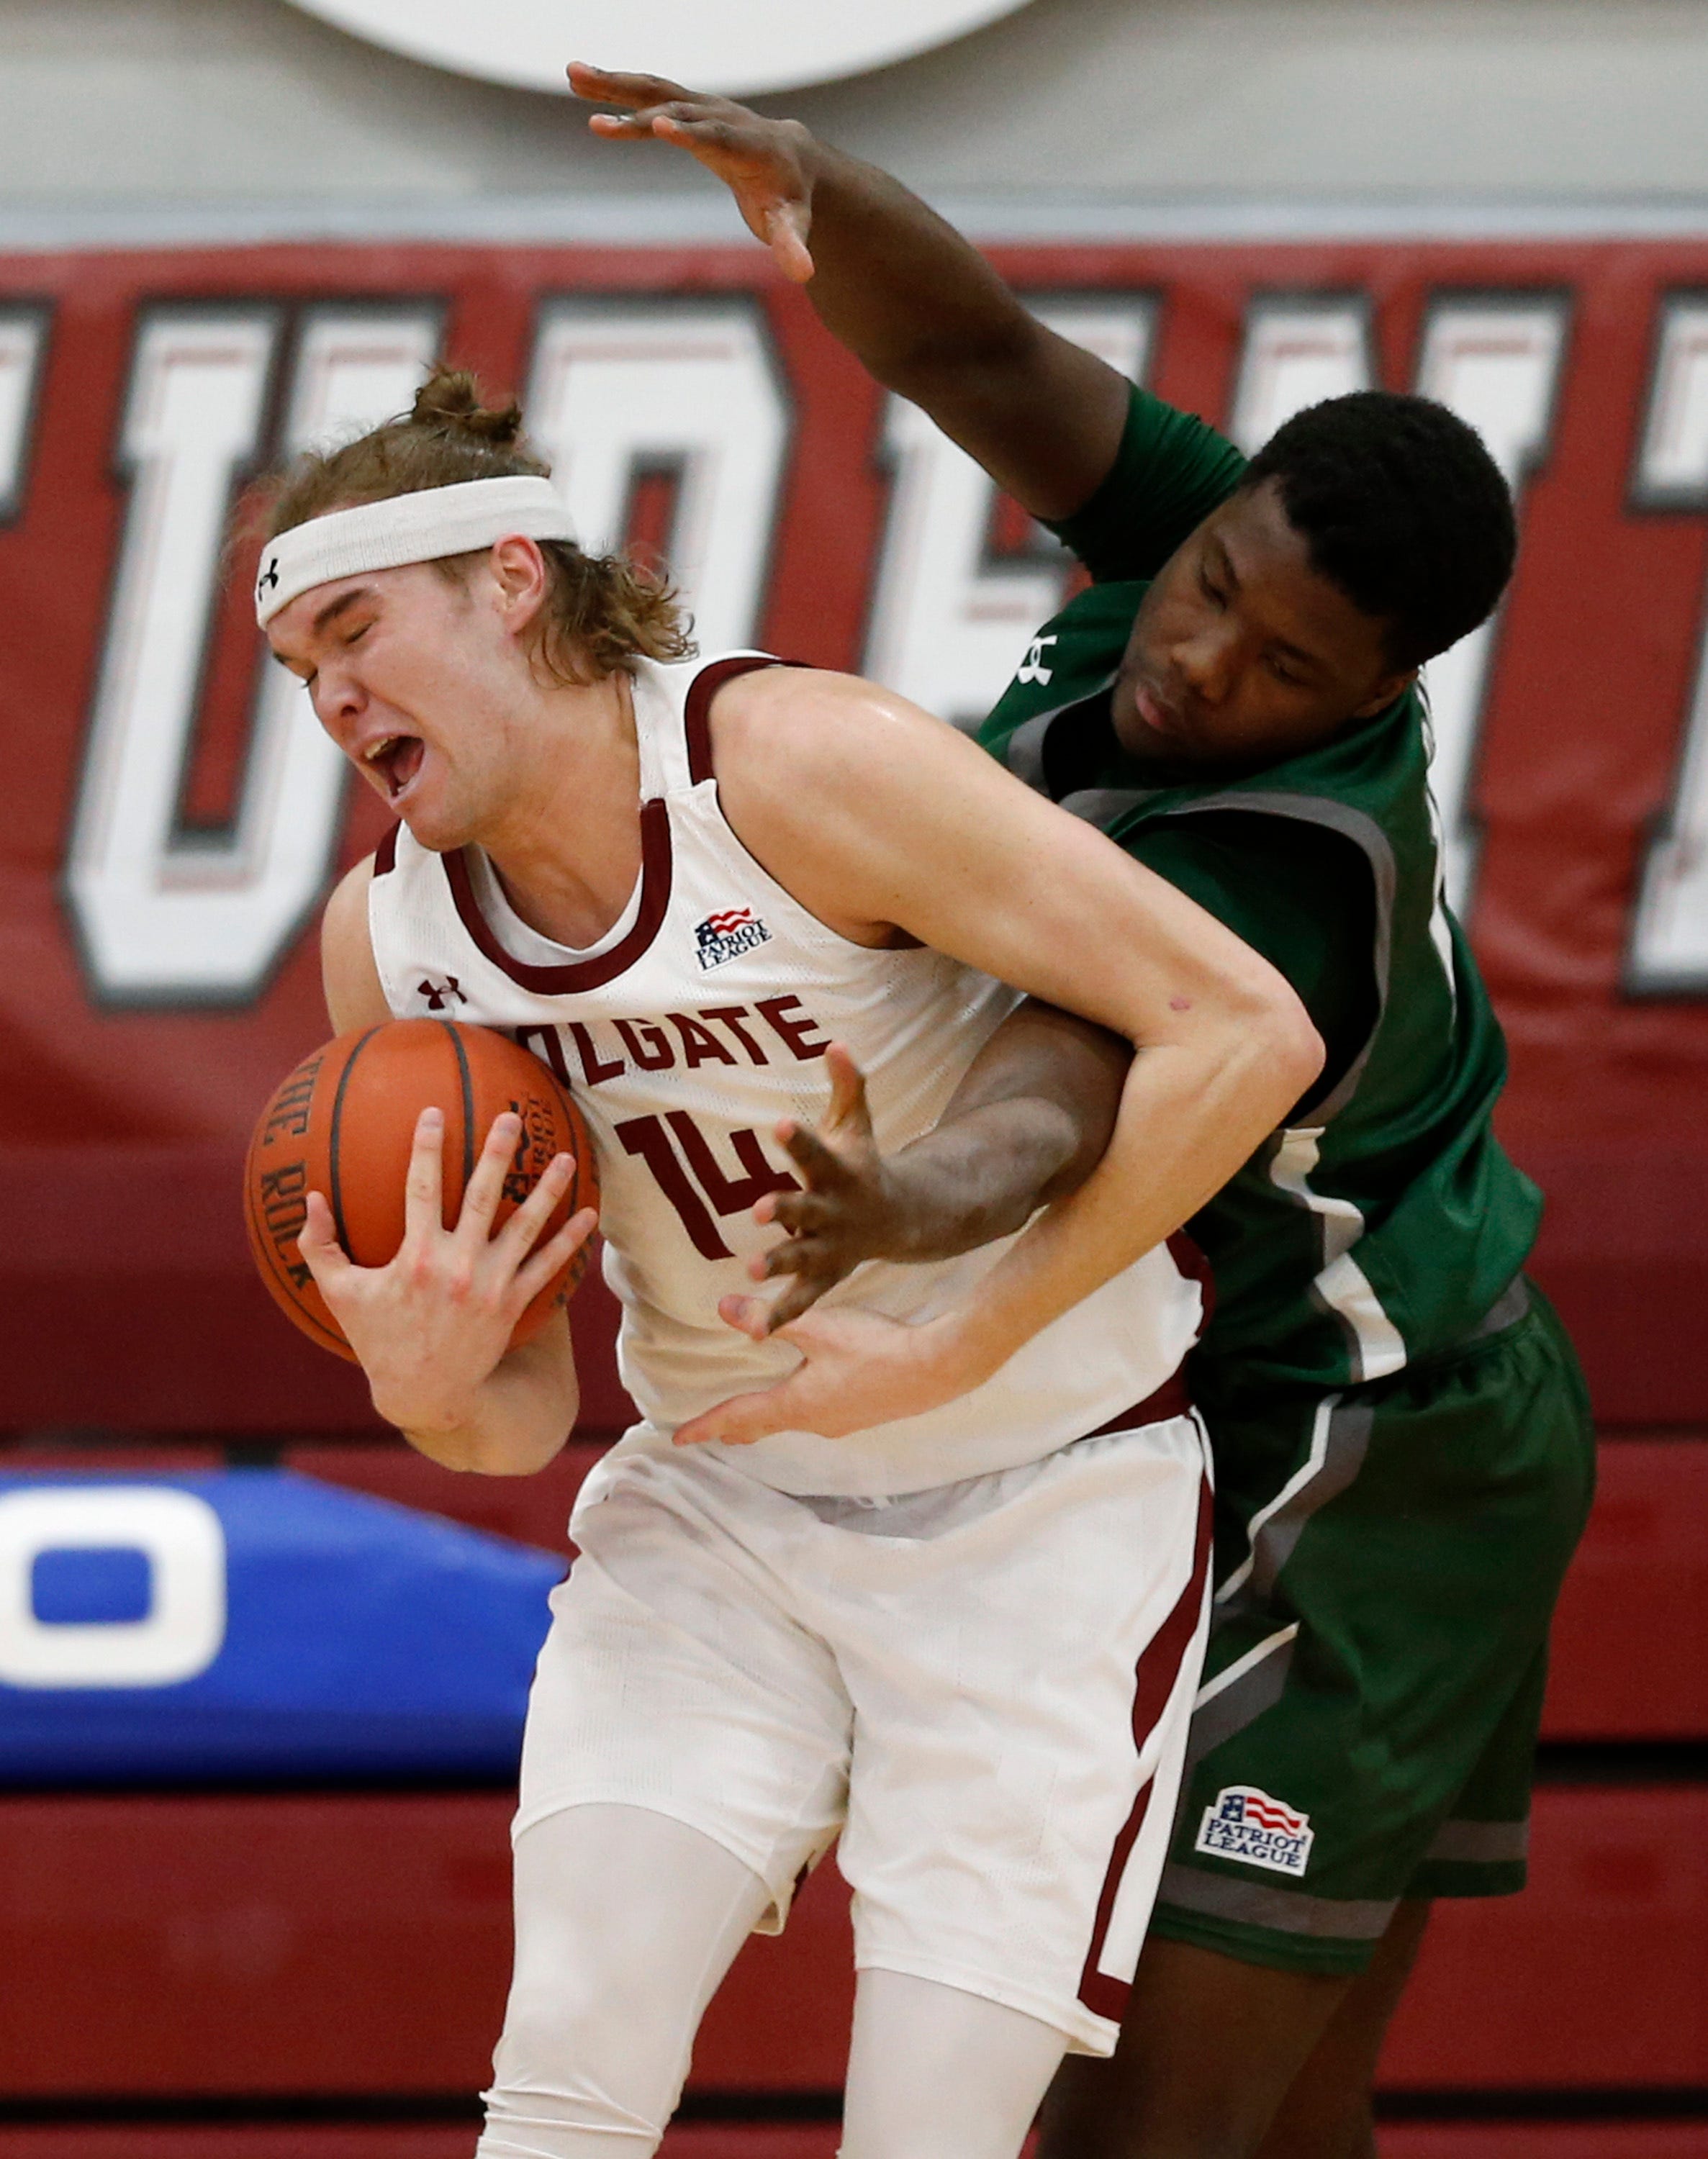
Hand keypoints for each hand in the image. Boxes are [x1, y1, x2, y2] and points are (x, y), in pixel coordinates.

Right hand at [297, 1106, 597, 1432]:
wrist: (424, 1392)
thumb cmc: (379, 1338)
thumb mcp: (340, 1294)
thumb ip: (319, 1246)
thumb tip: (309, 1198)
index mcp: (415, 1256)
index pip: (421, 1188)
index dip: (426, 1147)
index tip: (433, 1112)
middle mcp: (456, 1266)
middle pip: (482, 1195)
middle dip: (498, 1153)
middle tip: (513, 1118)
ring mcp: (489, 1284)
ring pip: (525, 1226)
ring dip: (548, 1189)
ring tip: (567, 1156)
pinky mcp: (512, 1304)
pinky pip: (547, 1266)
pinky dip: (570, 1240)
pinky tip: (590, 1214)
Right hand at [569, 62, 815, 282]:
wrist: (792, 158)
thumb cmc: (790, 198)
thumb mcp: (793, 225)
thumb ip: (793, 246)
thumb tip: (803, 274)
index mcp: (749, 146)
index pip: (717, 137)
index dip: (690, 132)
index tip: (658, 126)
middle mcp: (723, 117)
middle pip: (677, 109)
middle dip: (637, 111)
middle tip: (595, 117)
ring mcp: (703, 108)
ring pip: (656, 91)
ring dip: (614, 84)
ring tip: (572, 73)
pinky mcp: (686, 107)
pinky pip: (647, 93)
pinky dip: (614, 86)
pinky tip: (578, 80)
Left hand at [672, 1300, 984, 1448]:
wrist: (936, 1368)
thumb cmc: (875, 1347)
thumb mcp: (816, 1327)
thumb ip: (769, 1320)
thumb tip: (723, 1309)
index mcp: (797, 1404)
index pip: (740, 1417)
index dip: (706, 1425)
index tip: (678, 1438)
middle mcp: (816, 1421)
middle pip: (764, 1426)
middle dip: (735, 1428)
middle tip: (711, 1433)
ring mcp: (842, 1421)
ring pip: (792, 1421)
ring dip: (767, 1418)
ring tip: (752, 1417)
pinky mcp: (863, 1413)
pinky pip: (817, 1416)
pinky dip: (796, 1410)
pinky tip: (807, 1398)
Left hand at [747, 1043, 905, 1328]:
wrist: (901, 1217)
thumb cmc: (862, 1164)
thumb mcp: (856, 1123)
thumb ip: (848, 1085)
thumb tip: (836, 1042)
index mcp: (837, 1171)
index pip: (812, 1150)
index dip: (796, 1138)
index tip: (778, 1123)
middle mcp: (832, 1211)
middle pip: (805, 1209)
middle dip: (783, 1210)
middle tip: (756, 1208)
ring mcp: (829, 1247)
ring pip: (802, 1257)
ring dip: (779, 1263)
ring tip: (751, 1269)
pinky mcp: (823, 1275)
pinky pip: (801, 1299)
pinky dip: (779, 1315)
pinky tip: (752, 1331)